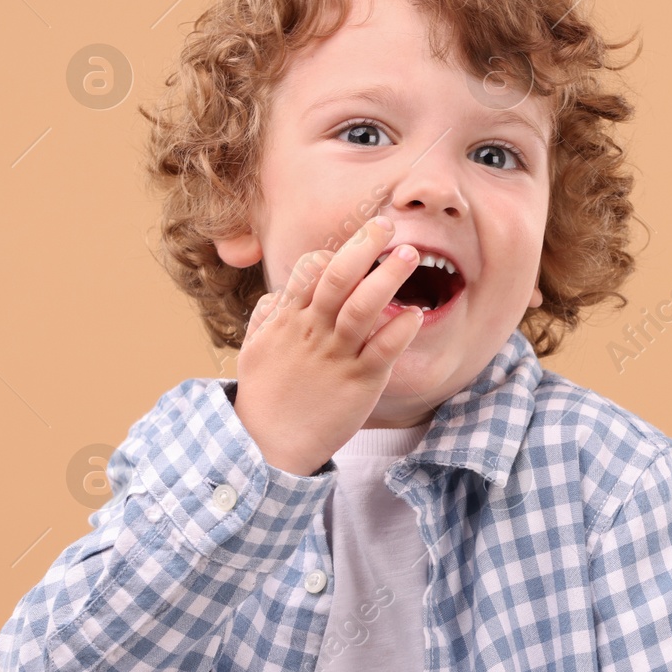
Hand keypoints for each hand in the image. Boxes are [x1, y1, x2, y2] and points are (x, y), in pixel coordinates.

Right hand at [231, 217, 423, 475]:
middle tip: (387, 225)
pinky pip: (383, 350)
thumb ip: (268, 317)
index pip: (309, 272)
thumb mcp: (255, 350)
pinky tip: (415, 314)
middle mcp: (312, 332)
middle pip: (337, 278)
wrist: (268, 446)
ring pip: (362, 308)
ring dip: (387, 277)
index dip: (333, 253)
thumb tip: (280, 294)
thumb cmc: (266, 395)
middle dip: (363, 246)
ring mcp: (337, 356)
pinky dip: (400, 329)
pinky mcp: (359, 382)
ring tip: (409, 253)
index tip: (358, 242)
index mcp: (288, 320)